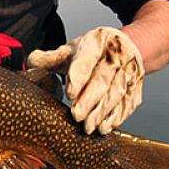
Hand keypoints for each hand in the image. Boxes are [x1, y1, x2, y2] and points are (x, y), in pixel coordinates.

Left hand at [27, 26, 144, 133]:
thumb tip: (31, 62)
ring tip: (89, 127)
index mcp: (97, 41)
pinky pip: (129, 102)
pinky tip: (106, 127)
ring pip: (117, 93)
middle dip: (90, 100)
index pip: (87, 60)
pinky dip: (118, 117)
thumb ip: (51, 58)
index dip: (79, 77)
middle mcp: (117, 55)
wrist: (127, 45)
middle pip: (103, 80)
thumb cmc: (93, 51)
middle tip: (76, 117)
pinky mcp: (137, 85)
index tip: (70, 94)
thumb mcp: (71, 49)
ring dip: (103, 112)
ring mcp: (130, 71)